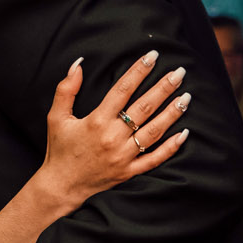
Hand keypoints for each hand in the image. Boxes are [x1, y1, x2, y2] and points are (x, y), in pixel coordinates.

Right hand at [39, 52, 189, 207]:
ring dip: (172, 113)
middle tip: (179, 72)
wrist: (61, 187)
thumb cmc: (59, 150)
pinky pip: (154, 159)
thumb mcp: (56, 117)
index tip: (153, 56)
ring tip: (186, 97)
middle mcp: (112, 137)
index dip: (138, 71)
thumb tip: (78, 63)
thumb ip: (66, 89)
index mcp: (96, 121)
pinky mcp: (129, 172)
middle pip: (144, 107)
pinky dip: (171, 147)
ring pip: (154, 131)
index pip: (122, 90)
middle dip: (164, 88)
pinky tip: (184, 133)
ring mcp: (123, 156)